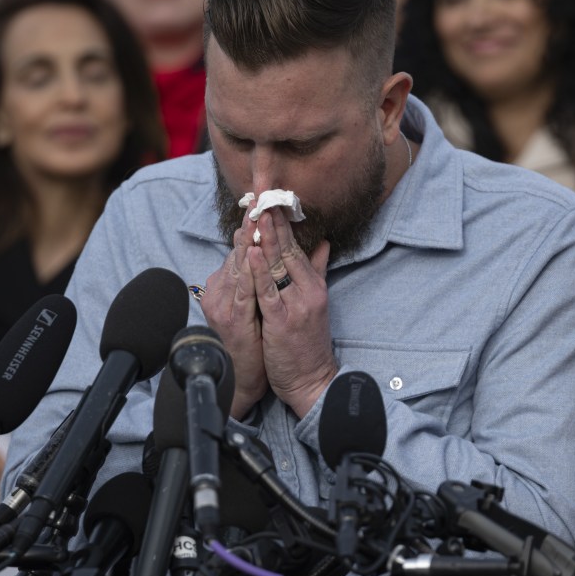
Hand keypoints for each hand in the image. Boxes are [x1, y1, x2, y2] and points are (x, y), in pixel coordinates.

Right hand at [201, 209, 267, 418]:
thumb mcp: (263, 303)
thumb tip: (287, 249)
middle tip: (258, 197)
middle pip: (238, 252)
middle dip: (249, 225)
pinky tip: (252, 254)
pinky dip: (247, 272)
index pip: (242, 249)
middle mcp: (222, 290)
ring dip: (246, 241)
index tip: (263, 201)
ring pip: (238, 267)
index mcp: (230, 284)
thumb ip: (271, 276)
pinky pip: (241, 292)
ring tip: (254, 216)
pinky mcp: (232, 319)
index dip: (253, 225)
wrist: (244, 377)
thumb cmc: (256, 340)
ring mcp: (225, 304)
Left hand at [249, 208, 338, 417]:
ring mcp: (296, 305)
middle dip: (273, 222)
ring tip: (256, 214)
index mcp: (313, 285)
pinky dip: (260, 270)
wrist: (312, 380)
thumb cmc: (308, 343)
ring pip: (278, 266)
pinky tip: (252, 252)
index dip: (281, 222)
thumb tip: (323, 243)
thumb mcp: (316, 302)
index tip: (270, 199)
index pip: (296, 246)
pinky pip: (269, 291)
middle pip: (287, 249)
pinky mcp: (282, 320)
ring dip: (266, 238)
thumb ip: (317, 271)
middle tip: (262, 195)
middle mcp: (308, 290)